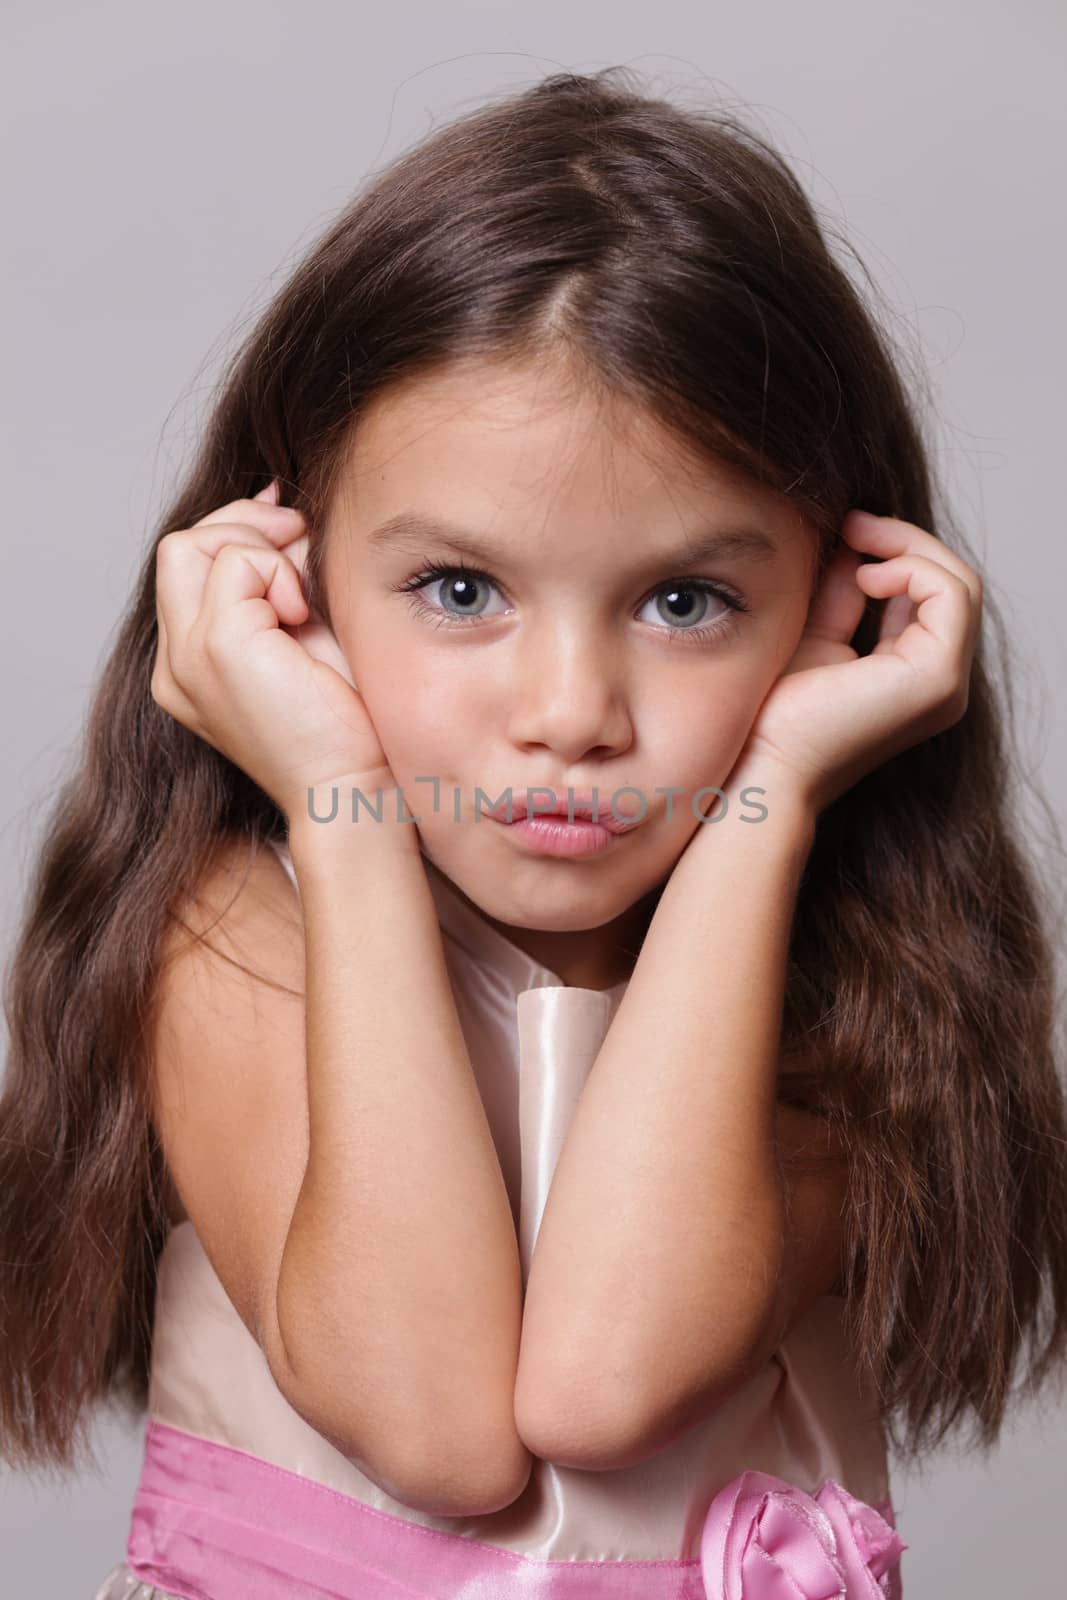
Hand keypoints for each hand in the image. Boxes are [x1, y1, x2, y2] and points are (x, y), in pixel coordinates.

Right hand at [150, 478, 394, 819]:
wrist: (353, 788)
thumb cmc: (346, 723)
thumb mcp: (307, 636)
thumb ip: (285, 580)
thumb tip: (283, 509)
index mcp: (191, 666)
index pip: (187, 568)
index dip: (237, 532)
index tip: (290, 528)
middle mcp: (177, 665)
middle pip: (179, 547)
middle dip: (242, 525)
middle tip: (298, 537)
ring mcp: (187, 658)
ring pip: (192, 545)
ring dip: (260, 550)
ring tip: (301, 598)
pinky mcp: (216, 649)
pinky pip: (234, 563)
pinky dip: (277, 571)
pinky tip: (302, 614)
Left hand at [724, 511, 982, 815]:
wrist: (762, 764)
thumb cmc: (776, 712)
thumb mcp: (814, 630)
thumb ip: (842, 589)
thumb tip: (852, 539)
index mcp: (915, 673)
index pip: (930, 594)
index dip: (896, 550)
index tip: (848, 527)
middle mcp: (941, 682)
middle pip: (952, 583)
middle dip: (906, 541)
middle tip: (854, 522)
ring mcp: (946, 683)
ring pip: (959, 583)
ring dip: (909, 548)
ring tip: (857, 543)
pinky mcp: (937, 678)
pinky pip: (951, 594)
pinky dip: (913, 569)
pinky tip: (868, 575)